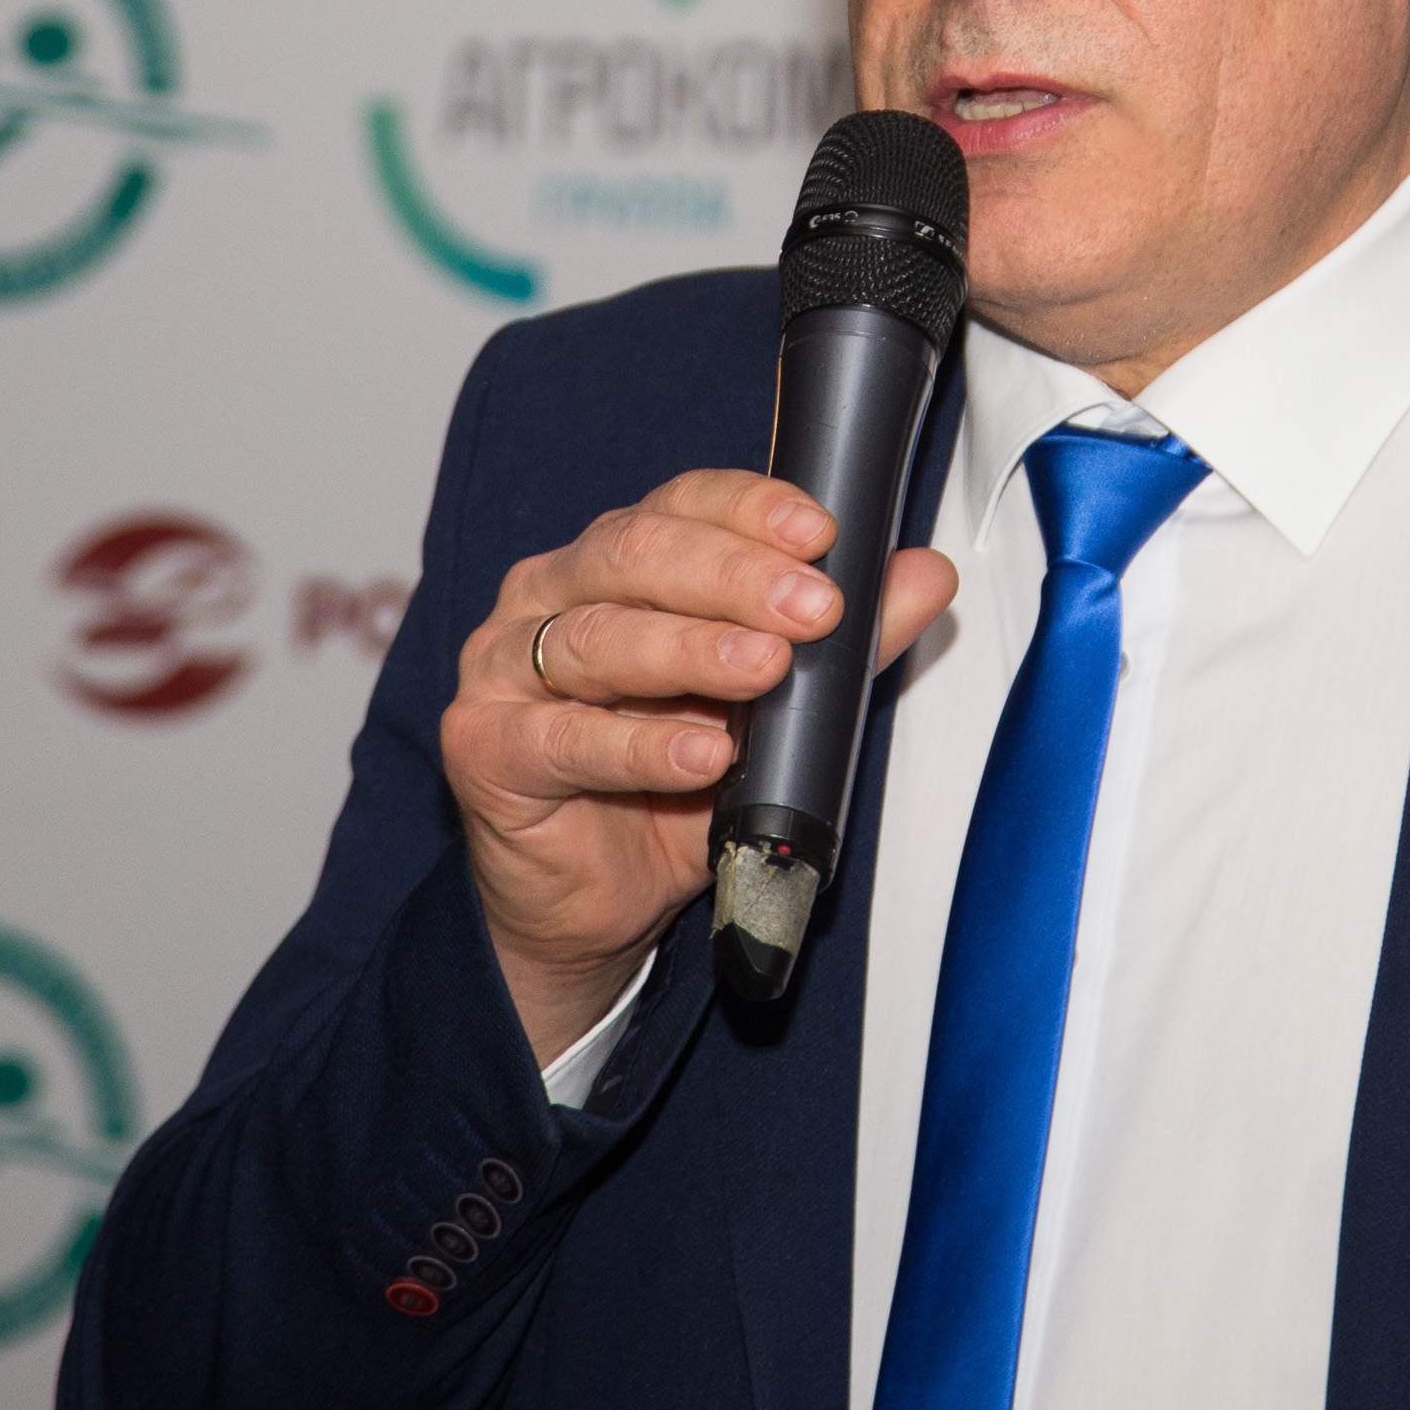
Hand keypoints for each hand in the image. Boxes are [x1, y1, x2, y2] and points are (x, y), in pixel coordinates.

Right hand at [445, 469, 956, 1065]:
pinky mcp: (484, 746)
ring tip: (767, 669)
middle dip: (734, 575)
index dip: (749, 509)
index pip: (680, 505)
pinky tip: (703, 754)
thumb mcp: (774, 713)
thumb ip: (844, 646)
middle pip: (637, 554)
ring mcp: (504, 666)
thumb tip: (926, 577)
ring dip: (692, 648)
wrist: (596, 904)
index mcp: (617, 561)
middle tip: (814, 607)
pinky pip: (563, 738)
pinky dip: (640, 746)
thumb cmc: (675, 786)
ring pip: (598, 635)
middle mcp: (551, 593)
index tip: (822, 532)